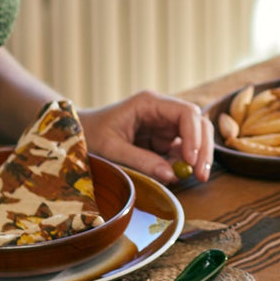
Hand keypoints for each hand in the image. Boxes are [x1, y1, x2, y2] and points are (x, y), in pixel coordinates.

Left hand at [81, 91, 214, 185]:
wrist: (76, 136)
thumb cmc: (89, 135)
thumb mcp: (111, 149)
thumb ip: (140, 160)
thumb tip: (171, 175)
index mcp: (149, 103)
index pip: (185, 113)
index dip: (194, 136)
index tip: (191, 160)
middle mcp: (161, 112)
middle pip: (197, 124)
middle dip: (203, 148)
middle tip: (202, 175)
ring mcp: (163, 126)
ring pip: (195, 137)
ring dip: (199, 157)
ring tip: (197, 177)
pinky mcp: (161, 141)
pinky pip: (181, 150)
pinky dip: (184, 163)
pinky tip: (178, 175)